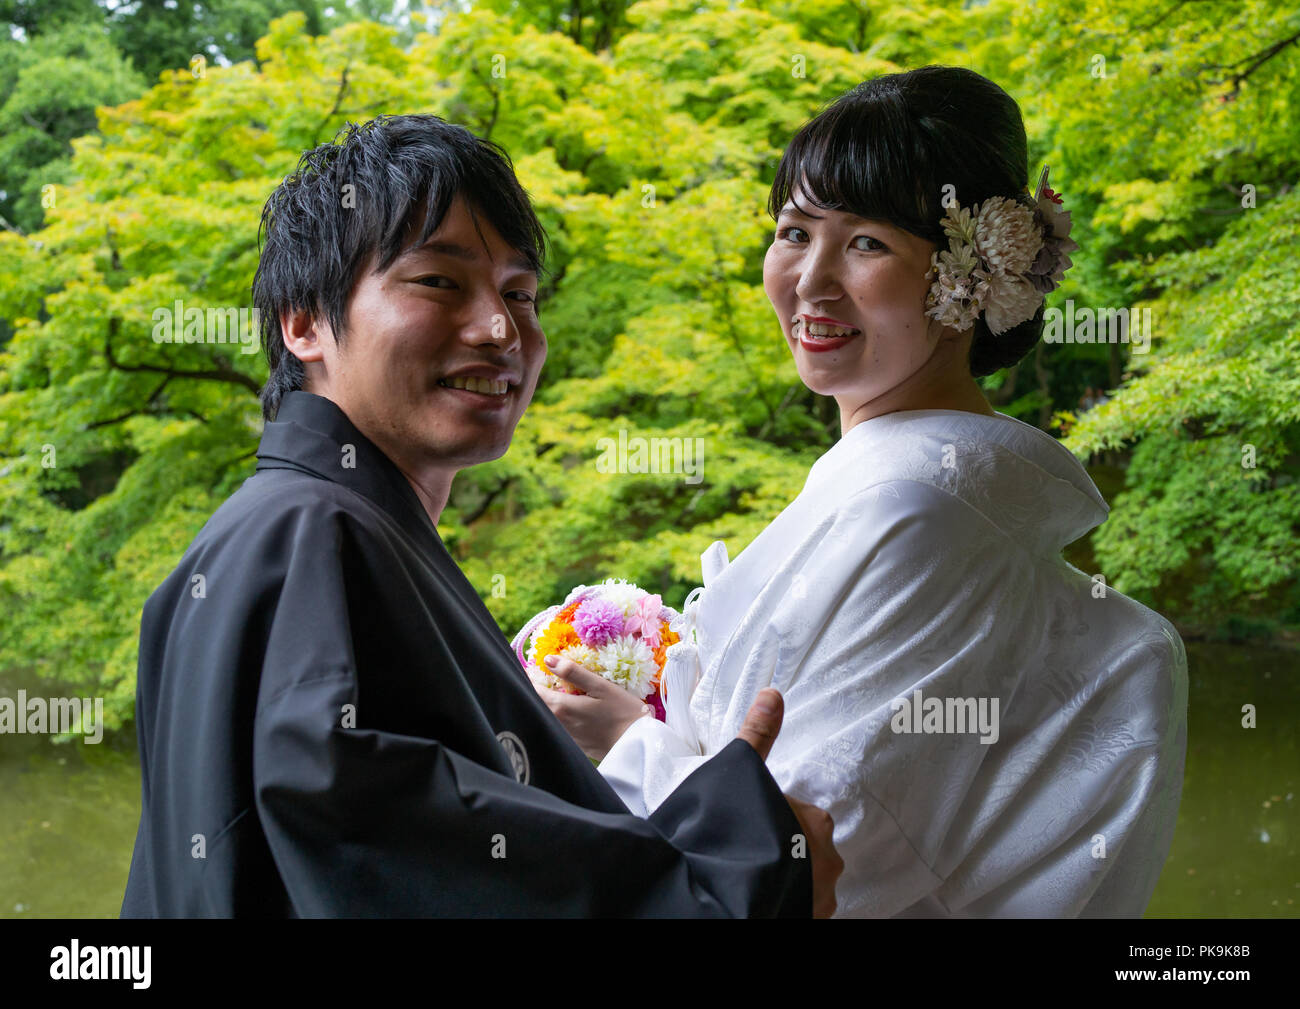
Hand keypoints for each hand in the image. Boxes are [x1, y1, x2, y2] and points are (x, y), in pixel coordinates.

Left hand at [533, 654, 654, 761]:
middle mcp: (558, 724)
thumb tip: (548, 659)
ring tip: (556, 691)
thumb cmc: (623, 712)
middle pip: (536, 704)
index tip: (532, 668)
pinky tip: (570, 710)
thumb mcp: (601, 686)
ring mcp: (565, 737)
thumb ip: (573, 672)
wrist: (637, 745)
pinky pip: (556, 727)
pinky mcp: (573, 745)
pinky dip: (556, 716)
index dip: (529, 678)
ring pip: (545, 717)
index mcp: (561, 707)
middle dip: (536, 690)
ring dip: (546, 704)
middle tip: (542, 677)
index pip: (532, 691)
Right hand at [735, 688, 842, 918]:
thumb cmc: (730, 828)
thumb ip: (758, 735)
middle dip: (784, 851)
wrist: (715, 895)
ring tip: (747, 876)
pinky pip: (797, 907)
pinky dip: (781, 903)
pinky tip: (755, 898)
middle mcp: (828, 863)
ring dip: (784, 881)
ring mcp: (819, 901)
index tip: (748, 822)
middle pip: (807, 851)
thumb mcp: (741, 772)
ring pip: (804, 884)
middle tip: (746, 852)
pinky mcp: (807, 922)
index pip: (801, 816)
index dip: (772, 818)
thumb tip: (774, 692)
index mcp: (816, 823)